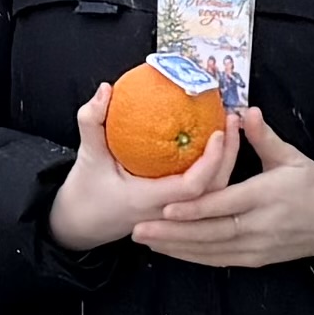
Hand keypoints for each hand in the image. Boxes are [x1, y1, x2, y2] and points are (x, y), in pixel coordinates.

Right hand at [49, 83, 236, 248]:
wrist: (81, 225)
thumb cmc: (84, 193)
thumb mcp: (87, 156)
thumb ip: (92, 122)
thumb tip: (106, 89)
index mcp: (148, 201)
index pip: (191, 187)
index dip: (210, 162)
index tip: (217, 132)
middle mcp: (168, 213)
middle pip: (213, 191)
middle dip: (229, 156)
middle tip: (233, 120)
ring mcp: (176, 216)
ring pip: (213, 194)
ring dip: (226, 162)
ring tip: (231, 128)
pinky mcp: (179, 213)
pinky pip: (204, 193)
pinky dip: (215, 170)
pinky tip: (219, 146)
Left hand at [138, 109, 313, 267]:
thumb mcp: (292, 157)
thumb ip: (265, 137)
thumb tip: (246, 111)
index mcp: (266, 197)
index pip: (224, 205)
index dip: (194, 209)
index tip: (166, 207)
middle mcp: (259, 226)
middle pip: (210, 233)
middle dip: (172, 234)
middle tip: (139, 229)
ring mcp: (256, 247)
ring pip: (210, 250)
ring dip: (176, 248)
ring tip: (145, 240)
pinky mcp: (255, 259)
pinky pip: (218, 260)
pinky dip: (192, 257)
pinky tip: (170, 252)